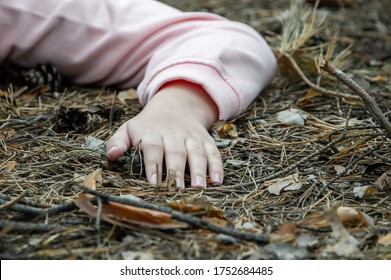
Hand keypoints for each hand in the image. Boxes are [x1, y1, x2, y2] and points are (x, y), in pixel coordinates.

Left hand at [106, 81, 222, 188]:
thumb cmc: (148, 125)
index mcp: (152, 132)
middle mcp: (173, 134)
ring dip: (200, 170)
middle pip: (176, 152)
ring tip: (200, 187)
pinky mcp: (205, 140)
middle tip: (177, 190)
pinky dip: (217, 166)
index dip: (153, 164)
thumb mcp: (129, 128)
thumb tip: (112, 155)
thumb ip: (118, 141)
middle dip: (177, 171)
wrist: (175, 105)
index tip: (153, 182)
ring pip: (197, 153)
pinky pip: (214, 152)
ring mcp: (192, 137)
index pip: (152, 147)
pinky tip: (218, 180)